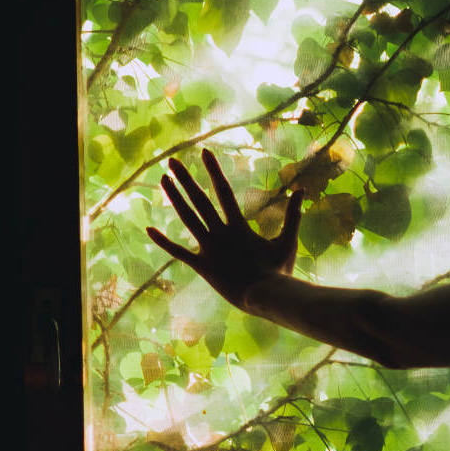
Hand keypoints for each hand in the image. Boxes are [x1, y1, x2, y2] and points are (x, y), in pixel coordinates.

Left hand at [146, 148, 304, 310]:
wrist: (264, 298)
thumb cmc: (278, 271)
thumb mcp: (287, 240)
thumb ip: (293, 215)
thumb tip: (301, 189)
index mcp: (238, 226)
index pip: (224, 191)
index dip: (213, 171)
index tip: (204, 152)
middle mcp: (220, 234)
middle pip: (199, 200)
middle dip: (185, 179)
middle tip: (171, 160)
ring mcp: (209, 249)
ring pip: (187, 219)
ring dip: (174, 198)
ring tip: (162, 180)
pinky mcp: (201, 266)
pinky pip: (178, 252)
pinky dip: (163, 241)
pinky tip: (148, 229)